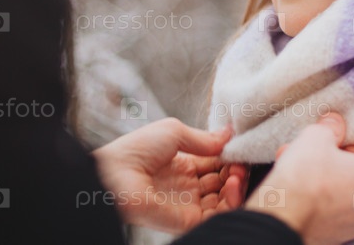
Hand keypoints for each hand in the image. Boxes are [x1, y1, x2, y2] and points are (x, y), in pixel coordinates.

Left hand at [92, 118, 242, 233]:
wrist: (113, 173)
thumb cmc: (136, 150)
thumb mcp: (174, 132)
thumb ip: (204, 138)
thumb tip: (230, 134)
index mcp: (184, 166)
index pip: (217, 165)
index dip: (230, 158)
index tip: (240, 150)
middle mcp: (188, 187)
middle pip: (224, 183)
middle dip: (237, 172)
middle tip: (240, 163)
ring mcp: (188, 205)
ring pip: (225, 201)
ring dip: (237, 186)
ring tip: (236, 174)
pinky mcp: (187, 220)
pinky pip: (217, 217)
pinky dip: (231, 202)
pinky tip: (232, 184)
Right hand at [246, 113, 353, 244]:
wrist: (283, 217)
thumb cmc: (306, 175)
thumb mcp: (317, 136)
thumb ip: (330, 127)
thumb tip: (334, 122)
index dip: (342, 146)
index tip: (325, 146)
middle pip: (353, 175)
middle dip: (330, 165)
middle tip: (306, 156)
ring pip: (340, 195)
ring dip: (322, 183)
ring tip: (296, 173)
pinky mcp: (337, 238)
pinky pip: (330, 214)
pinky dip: (317, 204)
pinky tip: (297, 193)